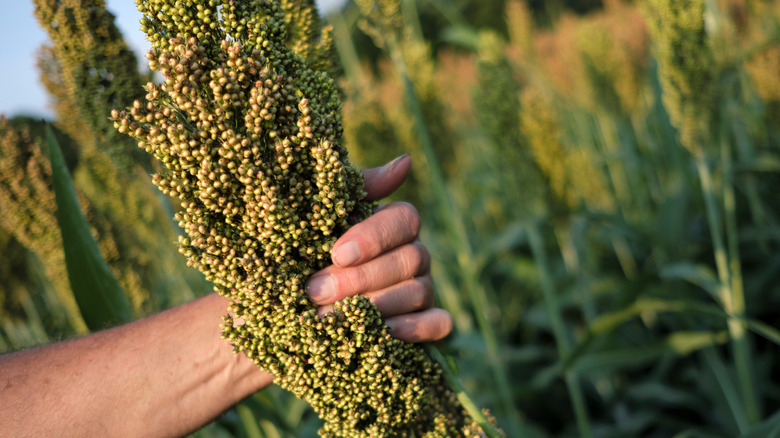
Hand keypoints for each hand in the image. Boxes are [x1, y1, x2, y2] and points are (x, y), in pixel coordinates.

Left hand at [306, 154, 451, 342]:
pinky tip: (382, 333)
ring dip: (375, 306)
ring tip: (328, 319)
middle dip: (361, 278)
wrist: (273, 316)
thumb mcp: (311, 219)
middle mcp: (412, 254)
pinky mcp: (425, 328)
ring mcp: (422, 291)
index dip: (375, 235)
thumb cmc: (293, 259)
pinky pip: (438, 324)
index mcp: (390, 225)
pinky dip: (414, 327)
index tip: (336, 253)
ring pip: (419, 291)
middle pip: (411, 257)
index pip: (404, 218)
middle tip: (316, 292)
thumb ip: (352, 190)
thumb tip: (405, 162)